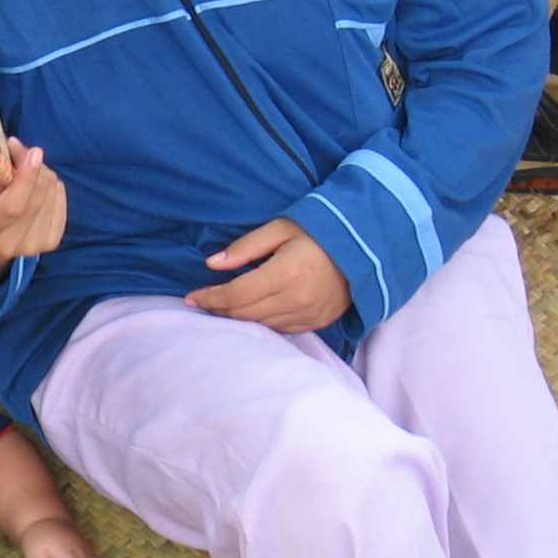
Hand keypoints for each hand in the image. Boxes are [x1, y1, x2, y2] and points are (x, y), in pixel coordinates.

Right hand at [0, 138, 66, 285]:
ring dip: (39, 173)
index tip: (34, 152)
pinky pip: (60, 196)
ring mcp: (35, 244)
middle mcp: (13, 242)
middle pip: (39, 193)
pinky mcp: (52, 240)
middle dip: (31, 164)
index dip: (27, 177)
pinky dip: (49, 185)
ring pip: (52, 191)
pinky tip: (32, 189)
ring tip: (19, 177)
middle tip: (15, 151)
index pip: (13, 206)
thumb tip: (12, 144)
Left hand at [186, 218, 350, 333]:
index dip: (210, 297)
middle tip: (201, 302)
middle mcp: (297, 299)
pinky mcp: (317, 322)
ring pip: (260, 325)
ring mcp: (309, 314)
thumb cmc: (320, 231)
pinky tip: (251, 313)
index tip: (191, 297)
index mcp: (286, 272)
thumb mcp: (281, 228)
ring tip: (221, 308)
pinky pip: (280, 329)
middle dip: (219, 309)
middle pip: (245, 314)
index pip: (236, 295)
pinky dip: (261, 322)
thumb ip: (246, 247)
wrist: (365, 247)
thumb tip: (212, 264)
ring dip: (237, 318)